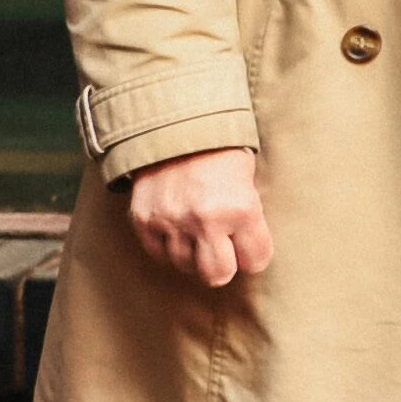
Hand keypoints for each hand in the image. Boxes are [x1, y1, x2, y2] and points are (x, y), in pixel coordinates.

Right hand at [125, 148, 270, 288]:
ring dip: (194, 255)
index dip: (253, 256)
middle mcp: (206, 220)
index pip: (255, 261)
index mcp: (241, 208)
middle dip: (224, 266)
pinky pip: (159, 254)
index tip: (248, 248)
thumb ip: (248, 219)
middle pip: (217, 276)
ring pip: (186, 266)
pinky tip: (177, 228)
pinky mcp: (145, 221)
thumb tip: (246, 253)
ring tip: (198, 232)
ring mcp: (172, 222)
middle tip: (223, 250)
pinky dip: (169, 246)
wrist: (176, 125)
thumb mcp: (248, 181)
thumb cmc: (221, 152)